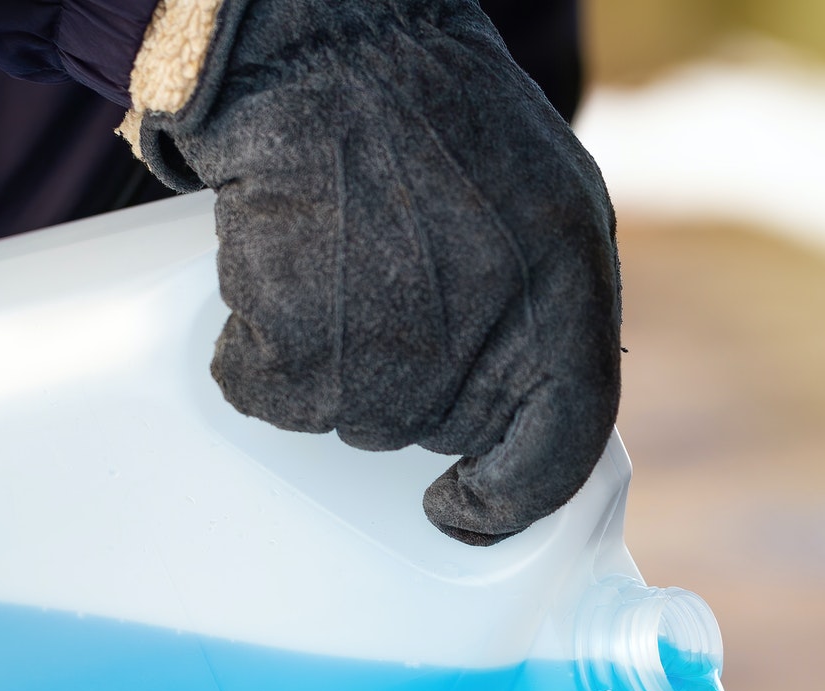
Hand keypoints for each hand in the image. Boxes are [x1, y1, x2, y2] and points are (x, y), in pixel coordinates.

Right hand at [125, 0, 620, 544]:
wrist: (321, 42)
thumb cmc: (427, 108)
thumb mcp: (544, 199)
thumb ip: (546, 303)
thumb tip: (522, 398)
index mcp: (568, 290)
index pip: (559, 444)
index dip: (512, 494)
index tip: (465, 510)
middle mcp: (490, 331)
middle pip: (436, 427)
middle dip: (407, 379)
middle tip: (381, 283)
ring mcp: (393, 351)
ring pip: (353, 416)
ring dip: (332, 360)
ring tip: (333, 257)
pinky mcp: (299, 348)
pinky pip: (271, 393)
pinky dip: (257, 350)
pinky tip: (275, 271)